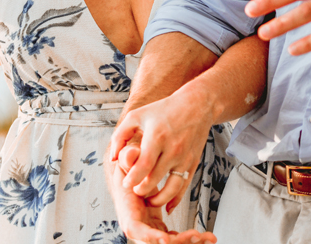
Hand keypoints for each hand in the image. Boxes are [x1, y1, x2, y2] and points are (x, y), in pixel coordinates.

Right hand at [105, 158, 214, 243]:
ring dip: (188, 241)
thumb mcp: (126, 159)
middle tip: (195, 236)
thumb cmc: (128, 166)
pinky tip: (207, 237)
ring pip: (170, 241)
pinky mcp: (159, 227)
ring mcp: (149, 227)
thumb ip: (128, 157)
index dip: (150, 236)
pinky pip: (175, 236)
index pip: (136, 229)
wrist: (130, 173)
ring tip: (208, 238)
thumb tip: (130, 154)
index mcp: (128, 210)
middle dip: (177, 241)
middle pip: (158, 240)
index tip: (165, 239)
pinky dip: (190, 238)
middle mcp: (138, 224)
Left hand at [109, 85, 215, 208]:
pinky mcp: (193, 162)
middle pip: (155, 180)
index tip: (126, 184)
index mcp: (156, 136)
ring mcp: (185, 157)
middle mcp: (172, 148)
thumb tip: (113, 159)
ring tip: (148, 200)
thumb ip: (120, 136)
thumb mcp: (137, 116)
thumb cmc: (164, 110)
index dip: (132, 180)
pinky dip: (176, 200)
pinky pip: (185, 186)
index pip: (143, 166)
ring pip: (172, 188)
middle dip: (142, 191)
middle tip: (135, 191)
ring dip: (158, 199)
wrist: (197, 105)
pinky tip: (168, 206)